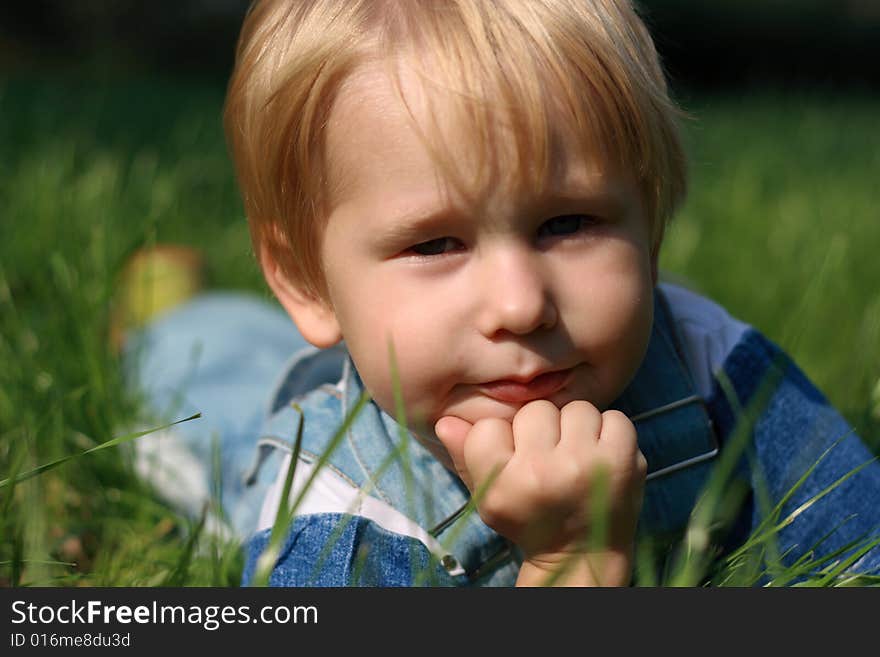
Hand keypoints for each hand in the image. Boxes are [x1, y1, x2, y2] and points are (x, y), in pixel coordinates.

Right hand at [435, 400, 646, 585]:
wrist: (583, 554)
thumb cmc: (530, 519)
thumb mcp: (490, 496)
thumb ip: (465, 456)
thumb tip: (445, 420)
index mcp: (504, 484)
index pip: (489, 426)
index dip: (502, 438)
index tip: (514, 462)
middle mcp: (543, 474)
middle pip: (535, 410)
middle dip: (543, 430)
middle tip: (550, 458)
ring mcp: (586, 466)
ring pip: (576, 408)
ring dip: (577, 429)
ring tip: (576, 456)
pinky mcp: (623, 462)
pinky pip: (614, 416)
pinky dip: (610, 432)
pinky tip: (602, 456)